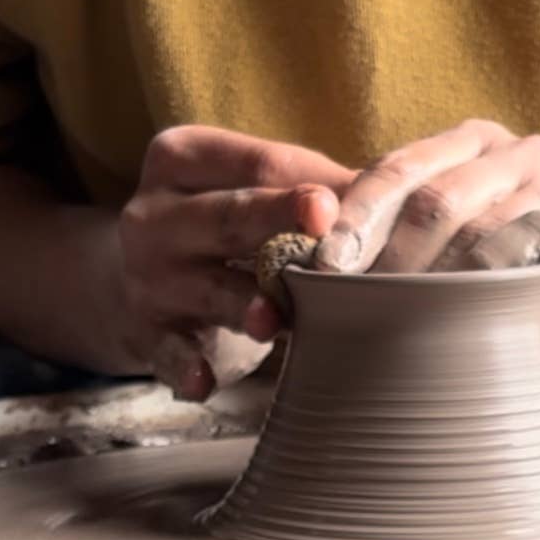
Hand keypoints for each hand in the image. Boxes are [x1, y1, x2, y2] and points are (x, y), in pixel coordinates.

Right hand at [117, 126, 351, 398]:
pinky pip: (168, 354)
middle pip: (227, 217)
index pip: (253, 165)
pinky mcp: (147, 332)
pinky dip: (187, 368)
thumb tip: (393, 199)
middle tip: (325, 228)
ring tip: (276, 319)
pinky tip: (205, 382)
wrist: (149, 277)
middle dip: (274, 222)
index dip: (300, 185)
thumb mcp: (255, 193)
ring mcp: (147, 277)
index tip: (340, 202)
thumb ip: (315, 189)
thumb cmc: (226, 226)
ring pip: (206, 289)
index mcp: (182, 157)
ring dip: (242, 305)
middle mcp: (154, 214)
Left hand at [313, 119, 539, 422]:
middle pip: (436, 196)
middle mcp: (522, 154)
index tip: (313, 272)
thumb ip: (367, 273)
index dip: (350, 220)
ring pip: (486, 220)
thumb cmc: (495, 323)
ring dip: (435, 276)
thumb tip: (274, 298)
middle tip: (350, 307)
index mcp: (469, 150)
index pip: (395, 171)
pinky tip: (472, 314)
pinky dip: (499, 276)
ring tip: (400, 324)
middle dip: (385, 256)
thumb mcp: (427, 288)